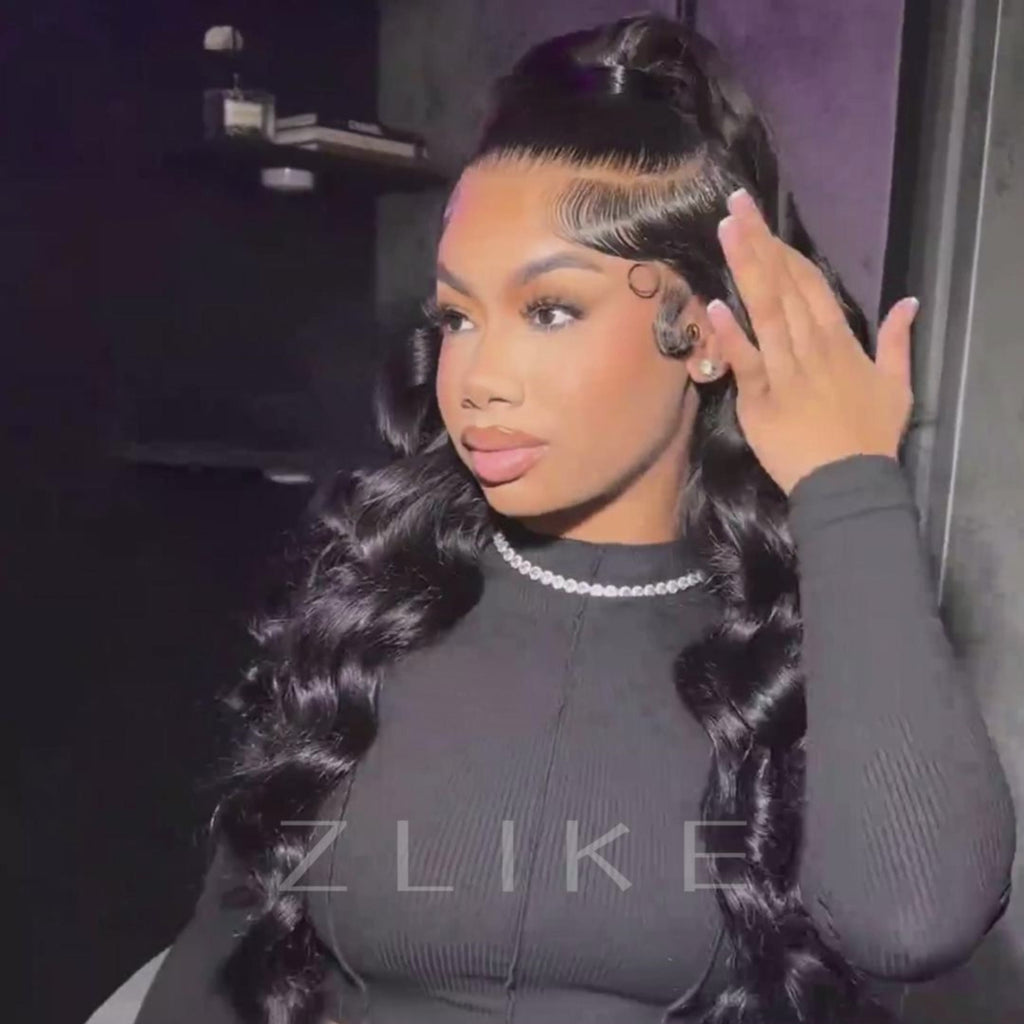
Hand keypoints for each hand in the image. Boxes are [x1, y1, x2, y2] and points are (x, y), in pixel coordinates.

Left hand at [706, 188, 919, 496]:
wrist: (849, 484)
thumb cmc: (869, 437)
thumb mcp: (896, 385)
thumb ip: (897, 340)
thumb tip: (909, 302)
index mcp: (839, 341)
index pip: (809, 285)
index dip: (784, 252)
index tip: (762, 223)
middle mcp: (810, 347)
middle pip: (783, 287)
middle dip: (759, 244)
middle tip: (735, 205)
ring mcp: (784, 371)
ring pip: (765, 312)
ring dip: (746, 269)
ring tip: (727, 232)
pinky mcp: (760, 400)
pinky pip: (747, 363)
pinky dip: (733, 335)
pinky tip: (717, 303)